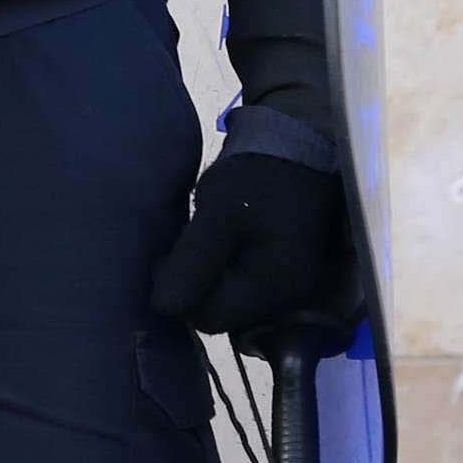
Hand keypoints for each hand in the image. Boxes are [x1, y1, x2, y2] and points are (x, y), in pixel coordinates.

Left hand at [151, 146, 357, 342]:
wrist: (299, 145)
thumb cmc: (257, 176)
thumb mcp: (217, 213)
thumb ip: (192, 263)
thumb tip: (162, 307)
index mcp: (274, 287)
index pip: (208, 318)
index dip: (180, 292)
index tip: (171, 254)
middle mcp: (289, 300)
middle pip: (222, 318)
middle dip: (198, 289)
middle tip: (190, 245)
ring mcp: (292, 292)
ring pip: (232, 307)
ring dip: (213, 283)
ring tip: (209, 243)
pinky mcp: (288, 278)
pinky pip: (246, 294)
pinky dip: (229, 276)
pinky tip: (225, 248)